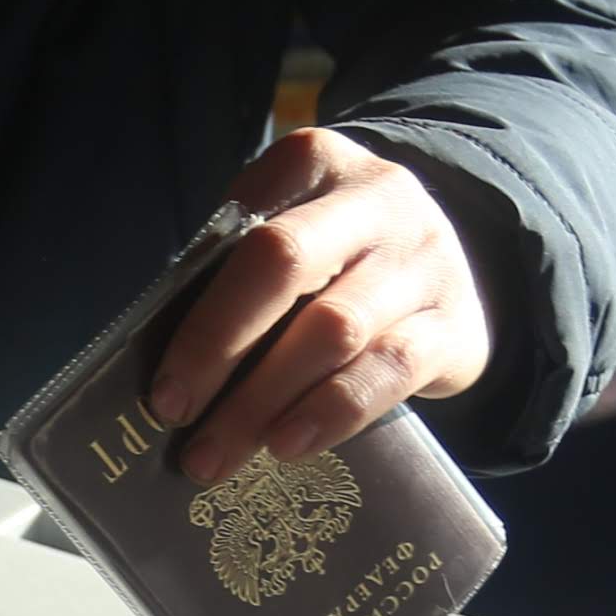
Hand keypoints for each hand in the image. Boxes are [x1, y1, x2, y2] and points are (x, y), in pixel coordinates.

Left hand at [148, 130, 492, 489]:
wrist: (445, 268)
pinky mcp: (454, 324)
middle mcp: (376, 198)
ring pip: (335, 328)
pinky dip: (331, 412)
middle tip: (174, 415)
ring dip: (265, 399)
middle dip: (218, 347)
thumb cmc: (335, 260)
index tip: (161, 384)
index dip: (201, 313)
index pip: (247, 228)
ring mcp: (422, 260)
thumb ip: (234, 273)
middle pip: (284, 264)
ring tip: (217, 454)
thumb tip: (171, 366)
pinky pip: (389, 370)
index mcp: (316, 162)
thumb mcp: (289, 235)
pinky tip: (287, 443)